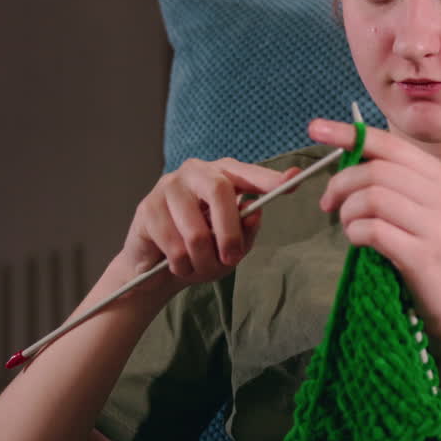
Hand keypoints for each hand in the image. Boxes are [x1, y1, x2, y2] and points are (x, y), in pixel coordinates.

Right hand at [118, 158, 299, 294]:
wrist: (156, 269)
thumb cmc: (202, 250)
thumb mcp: (233, 245)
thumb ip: (247, 230)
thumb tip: (254, 213)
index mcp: (224, 175)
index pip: (248, 173)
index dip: (269, 178)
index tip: (292, 180)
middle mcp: (196, 172)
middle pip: (220, 190)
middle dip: (230, 231)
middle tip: (232, 259)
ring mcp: (169, 186)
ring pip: (195, 227)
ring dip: (202, 258)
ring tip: (200, 269)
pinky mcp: (147, 207)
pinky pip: (172, 243)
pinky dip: (181, 263)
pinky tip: (178, 266)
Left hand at [308, 118, 440, 340]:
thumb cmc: (431, 251)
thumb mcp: (420, 207)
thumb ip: (392, 182)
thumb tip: (346, 156)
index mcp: (440, 175)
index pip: (388, 143)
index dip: (348, 134)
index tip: (314, 128)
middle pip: (376, 170)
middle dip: (340, 184)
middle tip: (328, 205)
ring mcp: (435, 224)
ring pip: (372, 198)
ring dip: (348, 213)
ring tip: (349, 227)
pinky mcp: (423, 255)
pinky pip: (374, 231)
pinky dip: (355, 233)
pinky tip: (359, 242)